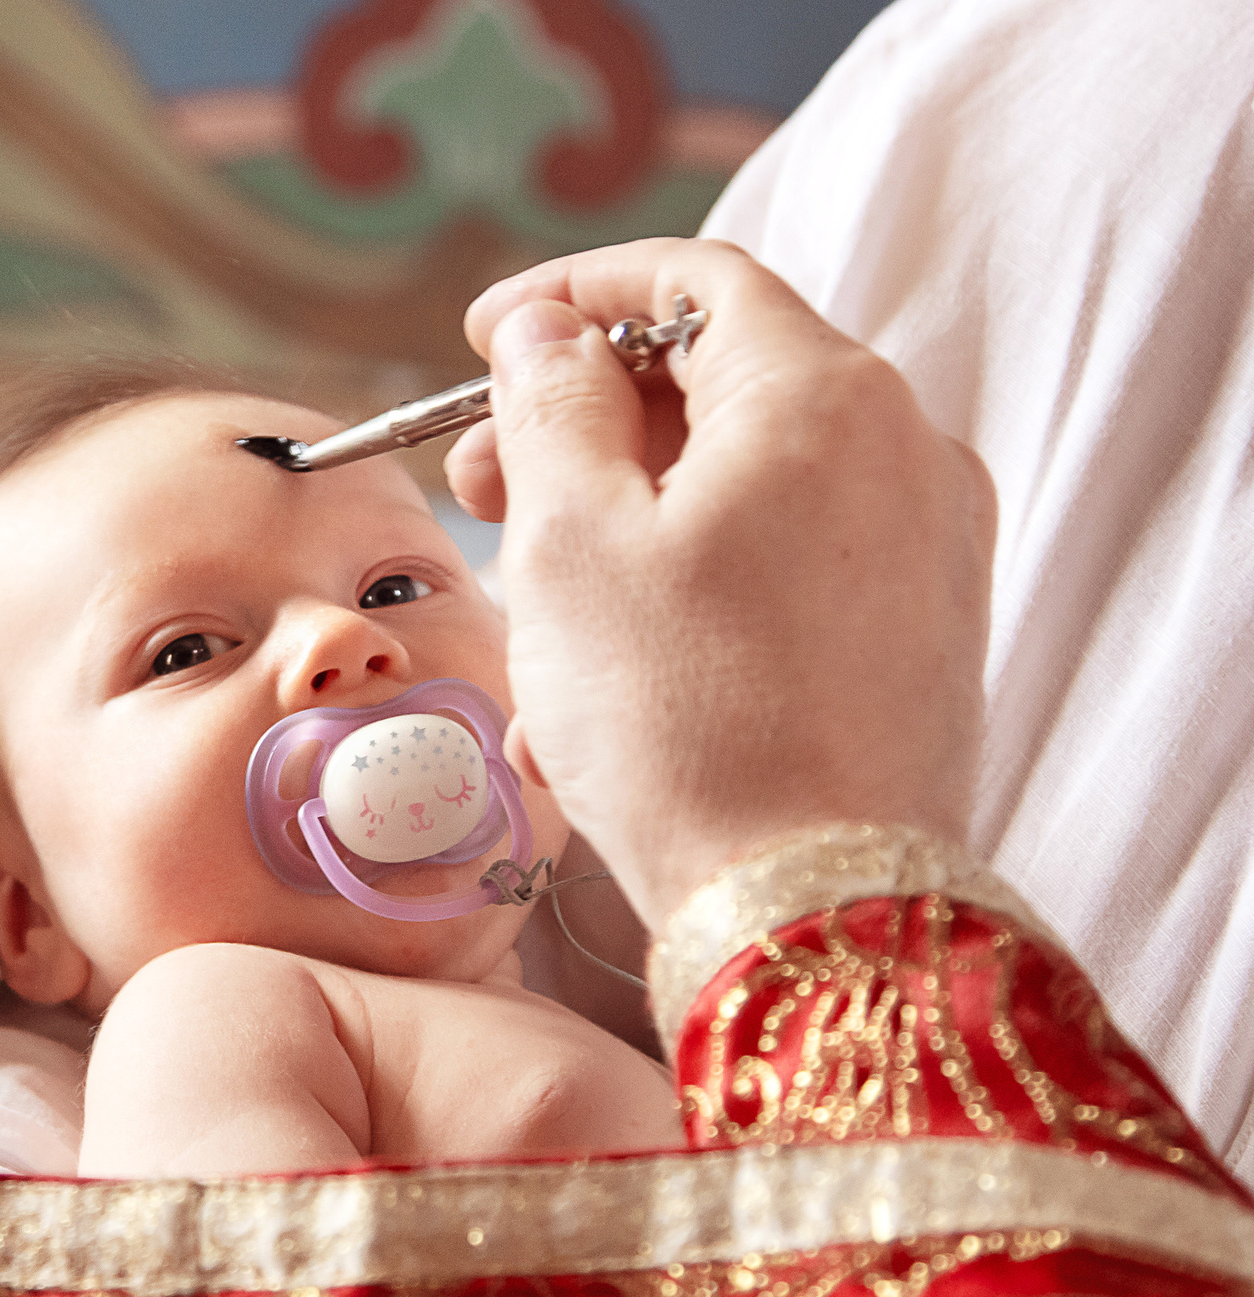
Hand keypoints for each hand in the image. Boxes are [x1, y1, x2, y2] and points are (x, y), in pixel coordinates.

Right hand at [442, 239, 995, 927]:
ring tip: (525, 619)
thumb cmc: (685, 725)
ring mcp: (924, 548)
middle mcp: (902, 450)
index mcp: (822, 395)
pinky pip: (780, 576)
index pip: (693, 282)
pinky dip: (685, 597)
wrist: (812, 908)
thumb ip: (551, 406)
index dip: (573, 292)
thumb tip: (550, 333)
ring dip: (618, 527)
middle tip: (477, 481)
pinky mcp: (918, 637)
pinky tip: (599, 694)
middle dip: (583, 424)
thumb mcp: (570, 543)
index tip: (484, 334)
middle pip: (718, 387)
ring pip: (740, 493)